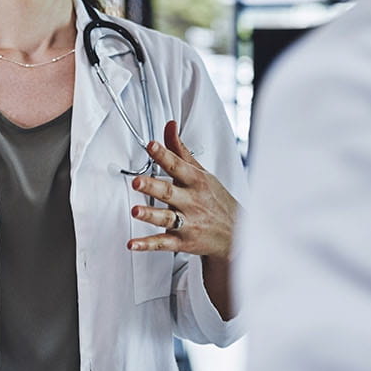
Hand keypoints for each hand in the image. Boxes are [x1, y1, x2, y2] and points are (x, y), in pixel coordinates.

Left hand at [127, 121, 238, 258]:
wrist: (237, 235)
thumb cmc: (215, 200)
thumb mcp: (201, 173)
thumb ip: (180, 150)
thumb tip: (169, 125)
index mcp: (195, 182)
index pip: (177, 166)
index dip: (163, 155)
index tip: (151, 145)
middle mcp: (191, 202)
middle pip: (169, 193)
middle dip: (153, 187)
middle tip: (137, 182)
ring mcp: (187, 223)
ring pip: (166, 219)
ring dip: (150, 215)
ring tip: (135, 211)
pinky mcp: (182, 242)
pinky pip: (163, 243)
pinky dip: (147, 244)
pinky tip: (133, 243)